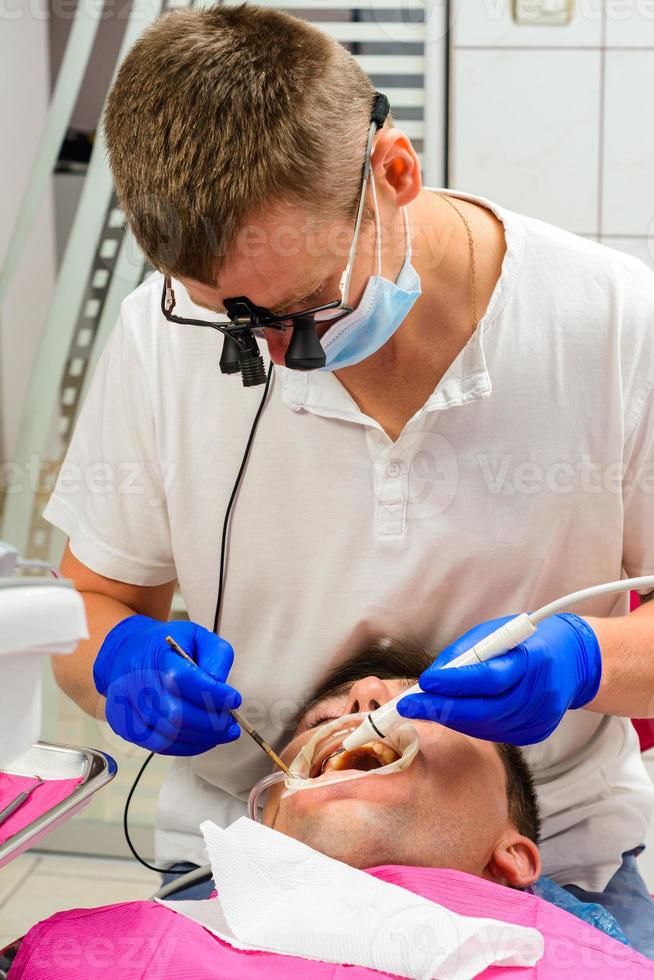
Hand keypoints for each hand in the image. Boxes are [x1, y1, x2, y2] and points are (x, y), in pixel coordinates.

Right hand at [93, 615, 241, 754]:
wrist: (126, 653)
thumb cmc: (164, 647)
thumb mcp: (196, 635)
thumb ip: (215, 656)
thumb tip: (220, 686)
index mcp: (156, 656)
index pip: (183, 678)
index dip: (212, 694)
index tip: (233, 699)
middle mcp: (137, 683)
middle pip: (175, 713)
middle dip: (211, 724)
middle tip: (231, 724)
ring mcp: (128, 707)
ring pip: (168, 734)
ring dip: (202, 738)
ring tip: (222, 733)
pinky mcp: (125, 726)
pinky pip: (159, 746)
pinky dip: (186, 747)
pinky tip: (203, 739)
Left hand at [397, 614, 601, 744]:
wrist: (575, 661)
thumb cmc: (530, 640)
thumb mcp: (496, 632)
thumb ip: (466, 655)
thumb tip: (432, 678)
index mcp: (532, 661)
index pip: (487, 678)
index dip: (452, 683)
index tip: (423, 684)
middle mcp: (538, 695)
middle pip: (482, 711)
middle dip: (440, 709)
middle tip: (407, 707)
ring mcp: (539, 719)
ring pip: (485, 727)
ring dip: (450, 719)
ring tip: (422, 709)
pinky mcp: (535, 733)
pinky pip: (494, 732)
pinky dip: (470, 723)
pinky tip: (452, 714)